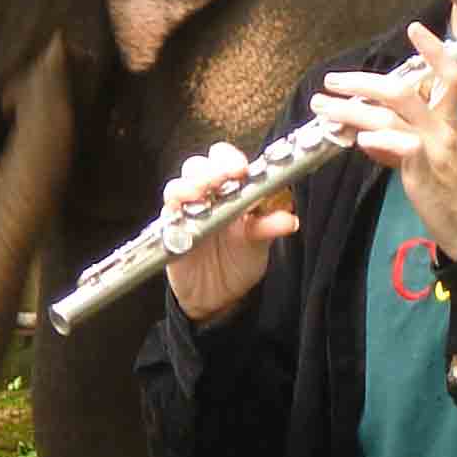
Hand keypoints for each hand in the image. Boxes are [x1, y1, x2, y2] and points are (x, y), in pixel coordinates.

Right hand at [162, 141, 298, 322]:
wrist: (218, 297)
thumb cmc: (237, 260)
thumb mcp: (258, 243)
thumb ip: (269, 227)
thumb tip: (289, 219)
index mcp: (230, 190)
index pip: (224, 161)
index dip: (229, 159)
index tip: (241, 168)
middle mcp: (206, 196)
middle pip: (198, 167)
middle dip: (209, 169)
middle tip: (224, 176)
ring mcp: (185, 211)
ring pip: (178, 187)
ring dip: (189, 186)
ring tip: (201, 194)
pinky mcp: (170, 231)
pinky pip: (167, 216)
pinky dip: (174, 212)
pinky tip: (185, 217)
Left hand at [311, 24, 456, 258]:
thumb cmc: (446, 187)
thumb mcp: (426, 156)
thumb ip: (397, 140)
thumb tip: (365, 134)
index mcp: (446, 119)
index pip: (448, 76)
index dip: (434, 51)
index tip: (414, 29)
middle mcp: (442, 127)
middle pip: (402, 90)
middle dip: (362, 82)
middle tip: (333, 81)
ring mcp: (436, 147)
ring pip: (392, 116)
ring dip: (353, 109)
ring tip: (325, 109)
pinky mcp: (427, 170)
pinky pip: (404, 147)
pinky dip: (380, 140)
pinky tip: (359, 140)